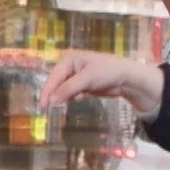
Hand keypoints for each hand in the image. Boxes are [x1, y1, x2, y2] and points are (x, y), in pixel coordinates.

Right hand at [40, 51, 164, 115]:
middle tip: (46, 109)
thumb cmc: (107, 72)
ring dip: (62, 97)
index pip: (53, 77)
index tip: (42, 105)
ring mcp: (75, 76)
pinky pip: (71, 93)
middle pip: (56, 83)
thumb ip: (68, 89)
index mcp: (68, 59)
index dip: (47, 91)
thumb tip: (51, 100)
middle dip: (53, 95)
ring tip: (59, 106)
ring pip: (63, 90)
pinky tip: (78, 98)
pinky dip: (71, 98)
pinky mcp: (82, 85)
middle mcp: (70, 66)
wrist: (127, 78)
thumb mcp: (86, 79)